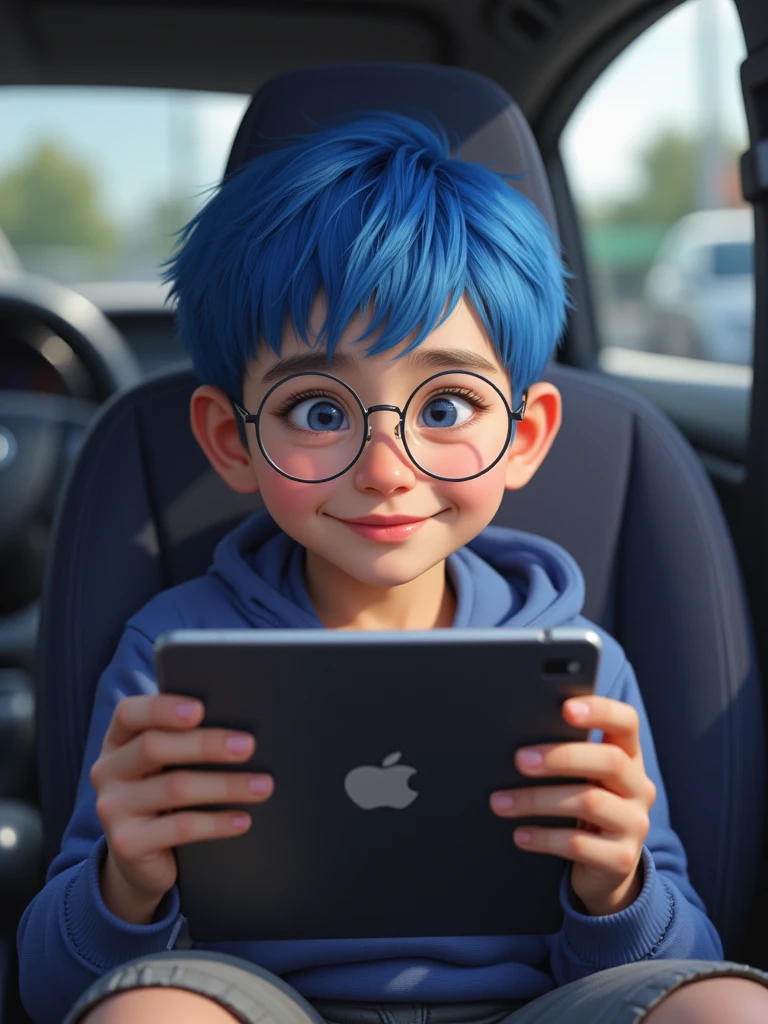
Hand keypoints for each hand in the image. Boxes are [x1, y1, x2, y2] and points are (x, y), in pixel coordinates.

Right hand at [90, 693, 273, 924]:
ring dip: (225, 785)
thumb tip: (238, 727)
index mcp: (117, 740)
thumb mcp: (166, 763)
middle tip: (248, 746)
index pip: (129, 713)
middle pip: (154, 747)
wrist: (141, 856)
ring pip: (174, 787)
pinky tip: (243, 819)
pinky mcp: (127, 844)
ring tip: (262, 786)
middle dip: (206, 744)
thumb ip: (184, 738)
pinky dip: (217, 822)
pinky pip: (180, 828)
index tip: (201, 709)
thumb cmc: (165, 794)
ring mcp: (112, 809)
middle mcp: (107, 771)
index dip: (163, 708)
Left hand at [490, 695, 656, 915]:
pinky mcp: (621, 859)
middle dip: (560, 757)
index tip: (565, 709)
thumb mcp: (583, 778)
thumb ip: (567, 754)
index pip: (626, 722)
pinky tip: (520, 834)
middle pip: (609, 761)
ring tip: (500, 802)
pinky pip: (578, 843)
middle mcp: (638, 787)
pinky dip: (543, 837)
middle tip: (519, 760)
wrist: (604, 867)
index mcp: (629, 756)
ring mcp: (634, 824)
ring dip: (537, 800)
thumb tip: (518, 742)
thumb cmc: (583, 807)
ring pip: (589, 801)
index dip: (600, 711)